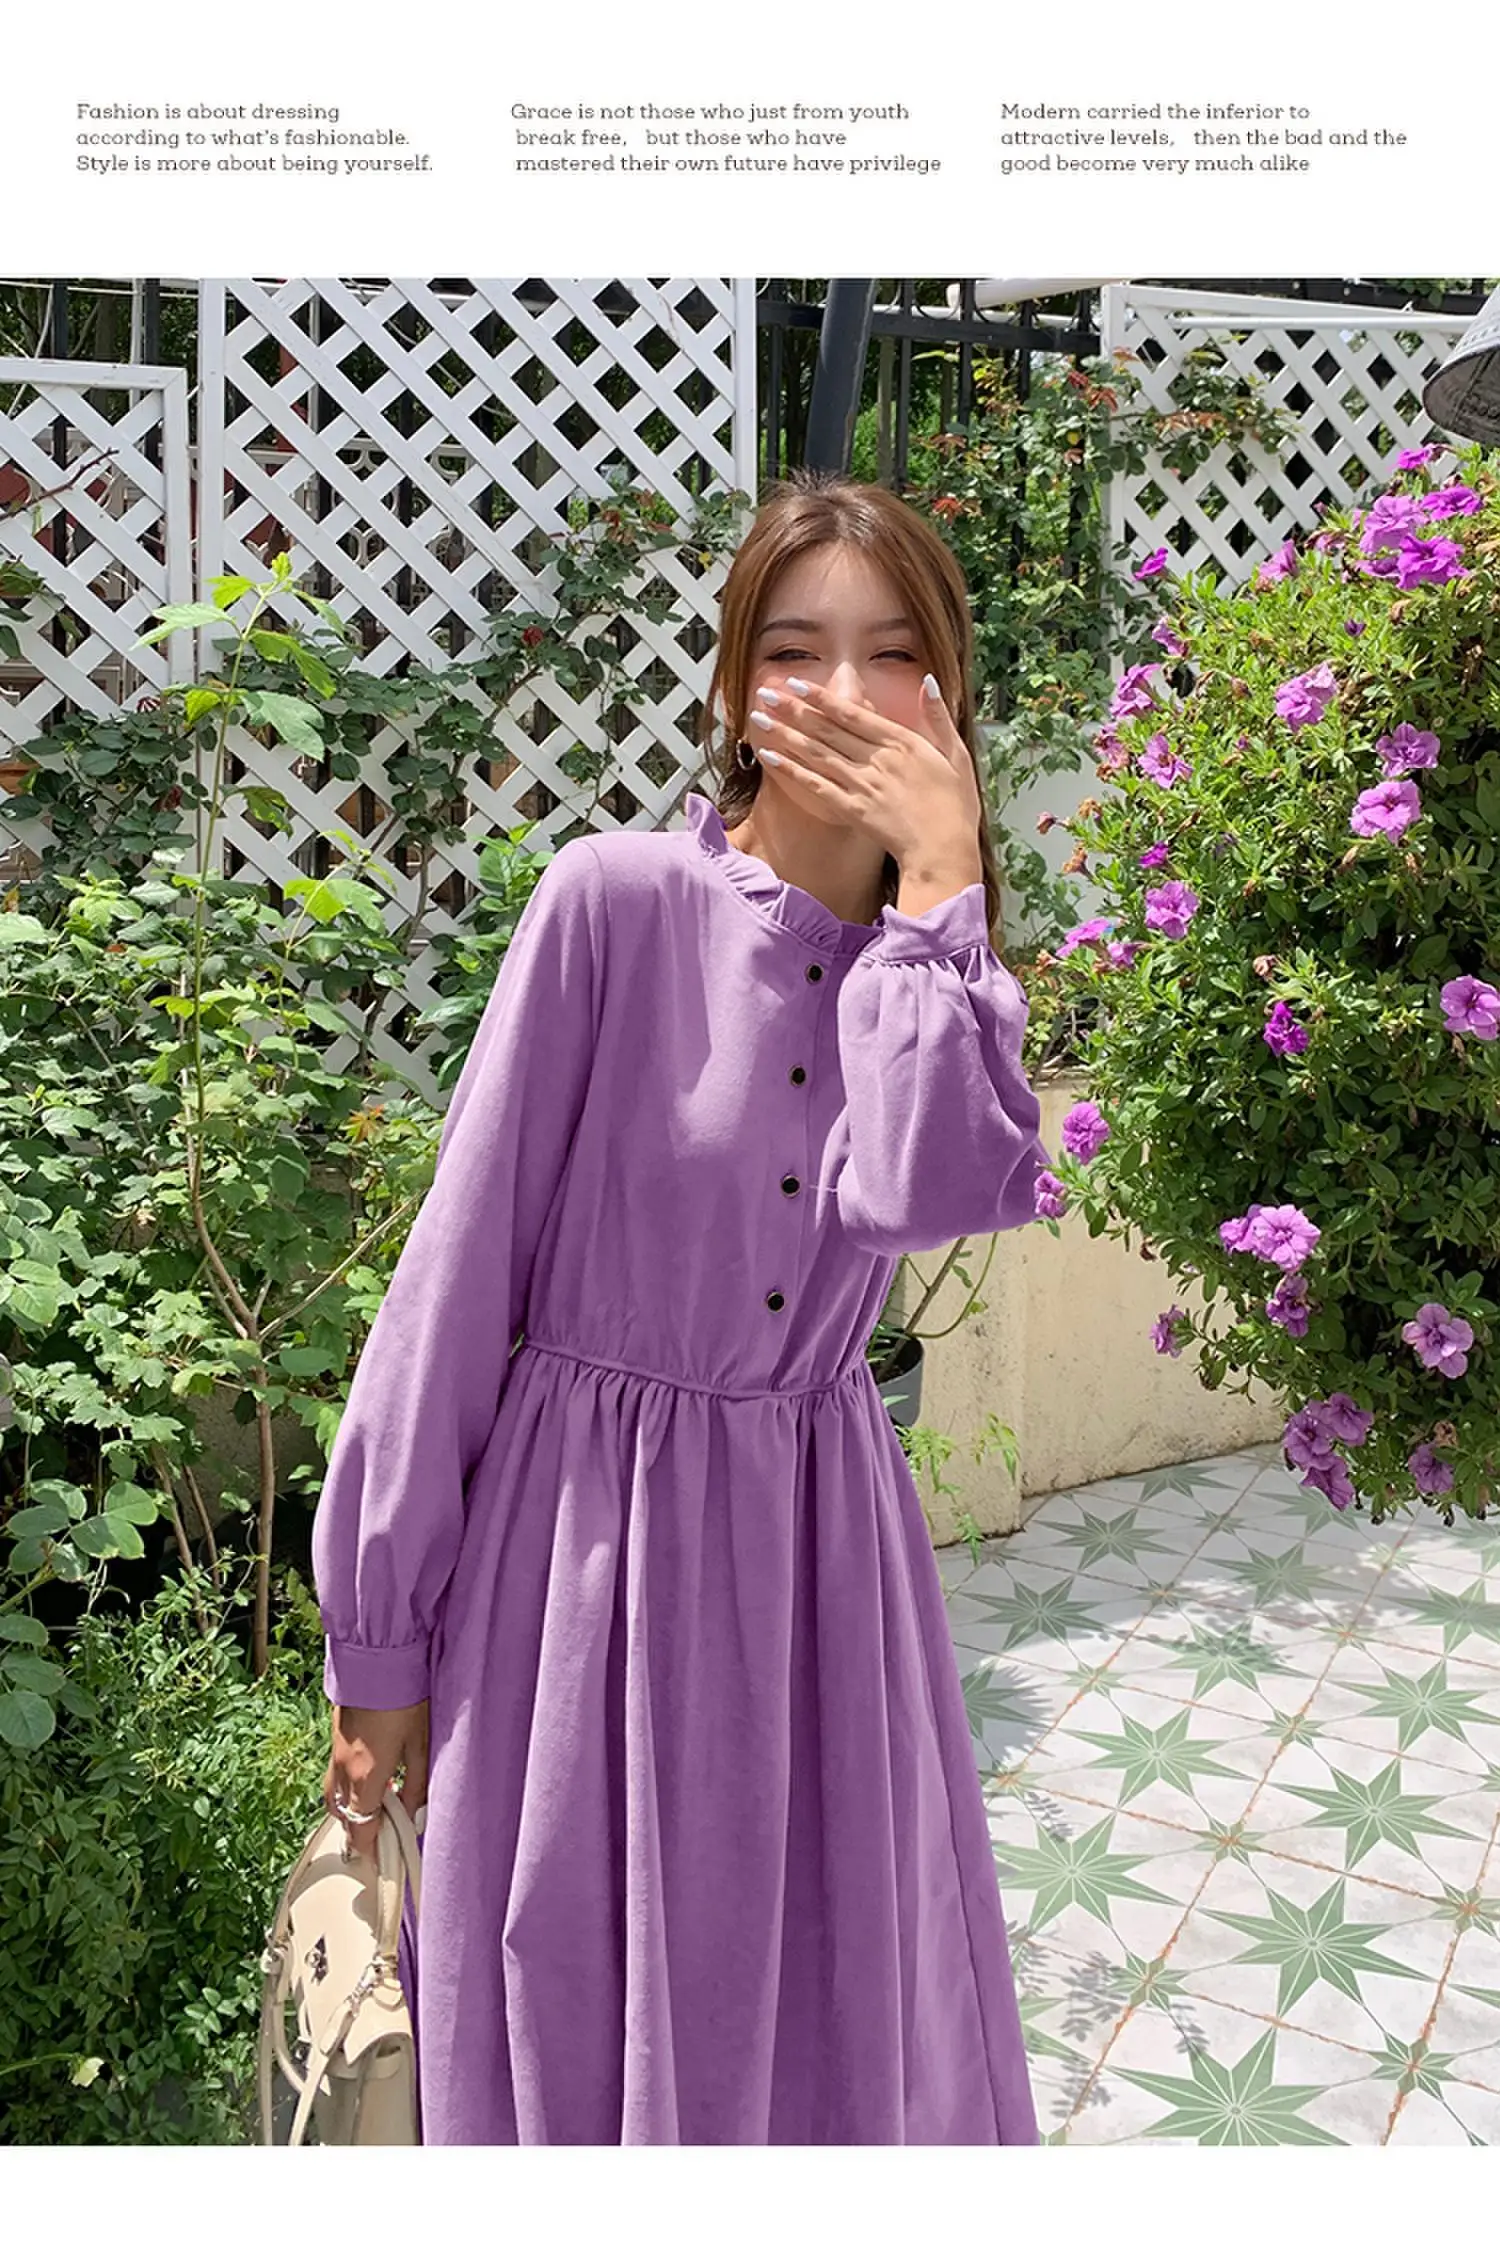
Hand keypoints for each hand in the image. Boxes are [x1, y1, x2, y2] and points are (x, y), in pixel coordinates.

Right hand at [325, 1701, 428, 1861]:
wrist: (376, 1660)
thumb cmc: (403, 1700)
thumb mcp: (420, 1745)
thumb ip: (417, 1785)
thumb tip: (413, 1816)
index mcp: (367, 1777)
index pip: (361, 1827)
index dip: (368, 1848)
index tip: (376, 1860)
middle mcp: (345, 1770)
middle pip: (344, 1816)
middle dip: (358, 1832)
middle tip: (378, 1840)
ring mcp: (336, 1753)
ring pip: (334, 1796)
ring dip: (349, 1810)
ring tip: (373, 1810)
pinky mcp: (335, 1737)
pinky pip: (334, 1776)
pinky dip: (345, 1789)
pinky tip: (367, 1779)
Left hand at [747, 673, 982, 868]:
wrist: (944, 852)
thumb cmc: (955, 805)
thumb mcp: (956, 754)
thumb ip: (938, 716)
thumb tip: (928, 680)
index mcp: (901, 742)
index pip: (852, 713)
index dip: (821, 696)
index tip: (796, 683)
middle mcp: (876, 759)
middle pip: (827, 730)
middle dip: (793, 710)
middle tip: (765, 693)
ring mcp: (862, 785)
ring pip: (816, 754)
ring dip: (786, 735)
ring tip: (759, 720)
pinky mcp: (853, 810)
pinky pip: (817, 787)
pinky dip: (792, 771)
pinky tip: (770, 758)